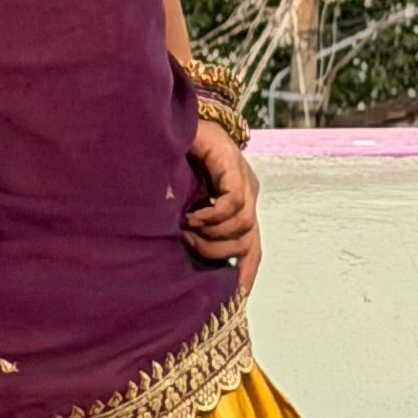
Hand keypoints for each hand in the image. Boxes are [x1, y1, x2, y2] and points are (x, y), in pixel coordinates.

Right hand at [183, 119, 260, 296]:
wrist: (165, 118)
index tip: (234, 299)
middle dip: (220, 256)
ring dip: (210, 238)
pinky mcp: (232, 165)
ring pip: (243, 228)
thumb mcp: (181, 203)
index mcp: (237, 201)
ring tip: (185, 230)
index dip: (245, 274)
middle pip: (250, 243)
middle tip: (189, 248)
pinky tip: (190, 216)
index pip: (252, 248)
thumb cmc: (168, 161)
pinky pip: (232, 206)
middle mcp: (246, 190)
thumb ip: (191, 225)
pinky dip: (211, 219)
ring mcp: (242, 177)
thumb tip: (187, 257)